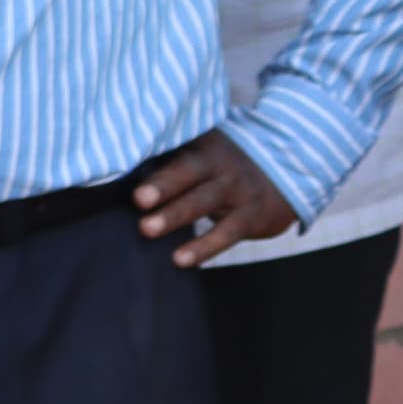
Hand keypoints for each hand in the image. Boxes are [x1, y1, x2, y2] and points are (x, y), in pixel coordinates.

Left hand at [136, 128, 297, 267]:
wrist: (289, 169)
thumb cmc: (223, 162)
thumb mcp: (202, 149)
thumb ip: (167, 153)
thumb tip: (113, 161)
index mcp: (201, 144)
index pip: (174, 145)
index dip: (151, 151)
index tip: (124, 161)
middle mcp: (219, 164)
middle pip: (188, 171)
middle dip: (163, 184)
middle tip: (138, 199)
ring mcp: (237, 190)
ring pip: (205, 201)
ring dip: (176, 216)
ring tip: (147, 229)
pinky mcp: (251, 217)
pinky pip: (227, 233)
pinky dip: (204, 247)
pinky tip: (181, 260)